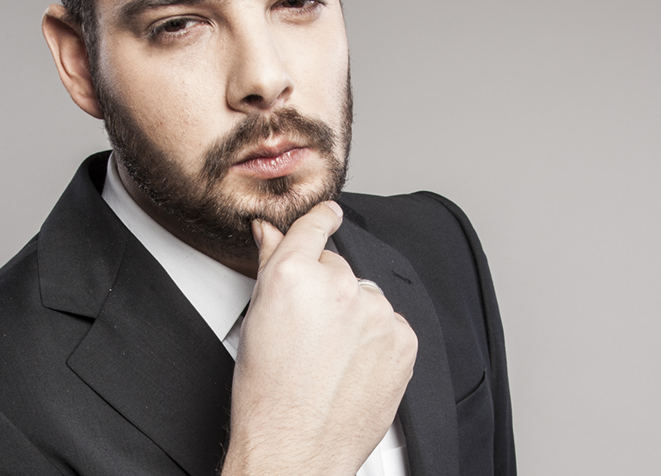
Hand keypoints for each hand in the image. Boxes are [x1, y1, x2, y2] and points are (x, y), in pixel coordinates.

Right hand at [221, 201, 417, 475]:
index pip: (314, 226)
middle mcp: (339, 286)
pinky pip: (390, 324)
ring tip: (329, 356)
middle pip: (337, 267)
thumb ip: (271, 263)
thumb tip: (270, 232)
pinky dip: (376, 339)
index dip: (322, 217)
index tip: (329, 214)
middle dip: (326, 288)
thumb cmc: (268, 393)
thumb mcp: (257, 318)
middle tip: (308, 329)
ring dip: (353, 314)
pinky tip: (352, 364)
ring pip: (365, 296)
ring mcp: (375, 312)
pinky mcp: (403, 338)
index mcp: (295, 274)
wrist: (297, 447)